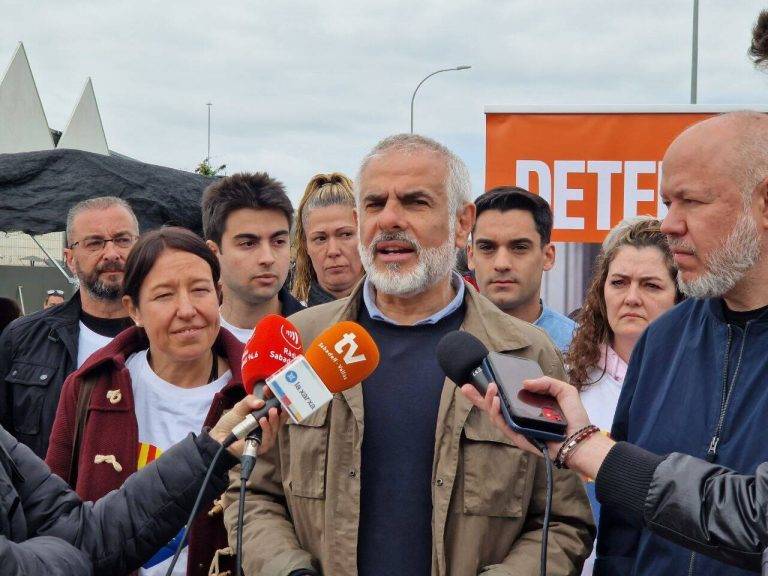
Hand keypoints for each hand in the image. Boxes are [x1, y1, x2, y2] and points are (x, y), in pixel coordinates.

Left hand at [209, 395, 284, 456]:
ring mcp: (267, 435)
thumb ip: (249, 401)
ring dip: (274, 419)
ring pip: (276, 427)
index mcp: (264, 413)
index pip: (274, 404)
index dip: (274, 396)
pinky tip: (263, 421)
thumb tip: (261, 402)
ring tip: (271, 411)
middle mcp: (268, 424)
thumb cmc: (230, 423)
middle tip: (279, 403)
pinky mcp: (263, 445)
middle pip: (280, 417)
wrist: (220, 438)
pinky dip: (267, 429)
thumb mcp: (239, 408)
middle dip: (281, 409)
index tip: (269, 389)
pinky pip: (268, 437)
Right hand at [461, 376, 592, 458]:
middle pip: (492, 408)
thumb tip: (524, 382)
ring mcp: (517, 429)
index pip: (506, 398)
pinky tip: (496, 401)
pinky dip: (497, 413)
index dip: (491, 390)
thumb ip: (546, 382)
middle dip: (477, 398)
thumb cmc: (575, 418)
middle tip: (465, 387)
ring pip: (495, 416)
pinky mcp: (518, 438)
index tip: (482, 378)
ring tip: (491, 389)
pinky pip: (503, 426)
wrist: (581, 440)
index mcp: (527, 408)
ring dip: (489, 401)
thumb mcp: (564, 391)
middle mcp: (519, 418)